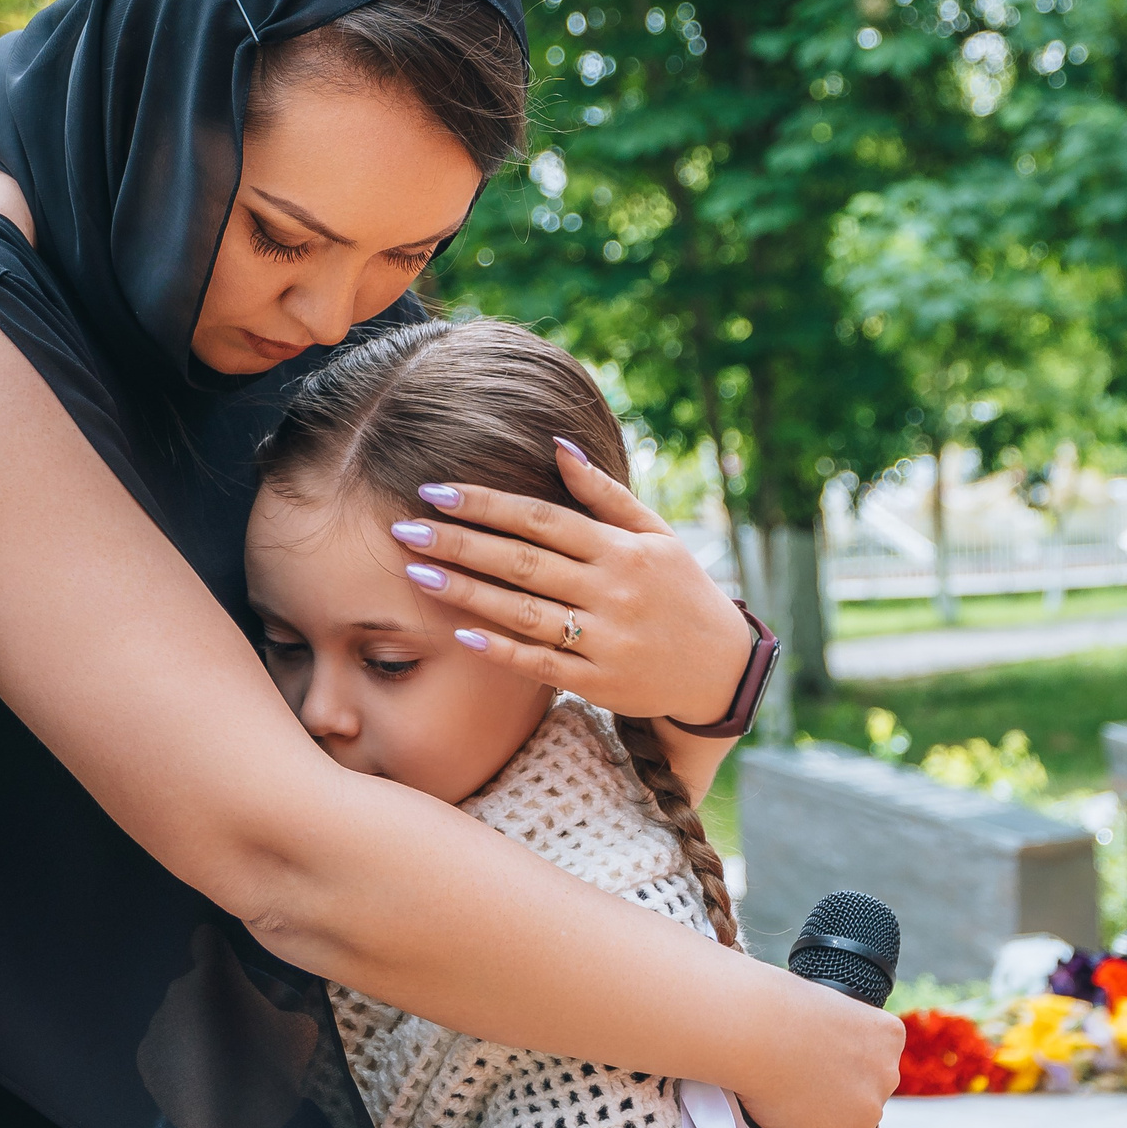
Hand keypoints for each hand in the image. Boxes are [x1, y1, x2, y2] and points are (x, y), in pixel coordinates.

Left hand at [394, 450, 751, 724]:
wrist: (721, 669)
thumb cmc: (680, 590)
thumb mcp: (656, 534)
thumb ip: (604, 493)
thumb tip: (558, 445)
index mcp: (622, 550)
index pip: (542, 519)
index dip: (486, 504)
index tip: (437, 492)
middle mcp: (611, 592)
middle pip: (522, 563)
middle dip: (460, 543)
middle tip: (405, 529)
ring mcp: (605, 640)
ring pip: (522, 613)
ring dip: (465, 592)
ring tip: (417, 572)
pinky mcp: (599, 682)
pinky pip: (540, 664)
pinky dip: (499, 650)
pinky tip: (458, 633)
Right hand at [739, 985, 903, 1127]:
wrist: (752, 1030)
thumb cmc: (769, 1005)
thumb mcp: (819, 1002)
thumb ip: (831, 1028)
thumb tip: (812, 1045)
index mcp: (887, 1035)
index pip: (876, 1062)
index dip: (842, 1065)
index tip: (815, 1060)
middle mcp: (886, 1075)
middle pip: (866, 1096)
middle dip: (838, 1094)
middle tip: (796, 1082)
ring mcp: (868, 1113)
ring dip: (826, 1123)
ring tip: (786, 1103)